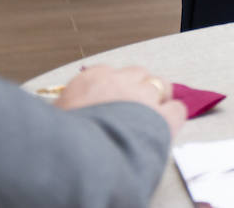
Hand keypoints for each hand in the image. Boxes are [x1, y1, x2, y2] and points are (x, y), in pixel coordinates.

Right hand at [56, 65, 186, 136]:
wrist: (77, 160)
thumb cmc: (60, 143)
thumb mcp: (56, 117)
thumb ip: (70, 107)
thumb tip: (72, 110)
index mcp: (90, 80)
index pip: (109, 72)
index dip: (113, 88)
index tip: (111, 100)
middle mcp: (120, 81)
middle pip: (138, 74)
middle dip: (137, 88)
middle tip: (131, 108)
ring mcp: (144, 97)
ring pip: (160, 85)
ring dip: (156, 98)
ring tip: (150, 116)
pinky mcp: (162, 116)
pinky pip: (176, 109)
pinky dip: (172, 116)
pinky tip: (164, 126)